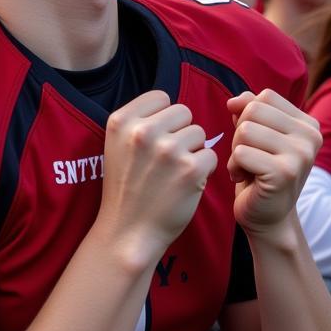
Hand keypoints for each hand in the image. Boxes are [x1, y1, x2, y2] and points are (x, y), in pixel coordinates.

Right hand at [98, 90, 216, 267]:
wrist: (128, 232)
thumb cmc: (127, 188)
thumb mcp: (118, 145)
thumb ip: (141, 121)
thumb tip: (174, 107)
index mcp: (121, 121)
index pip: (161, 97)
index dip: (164, 118)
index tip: (156, 139)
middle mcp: (143, 132)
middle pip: (183, 112)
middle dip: (181, 132)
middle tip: (166, 159)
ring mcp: (168, 150)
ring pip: (199, 133)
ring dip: (193, 151)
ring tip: (174, 173)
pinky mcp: (190, 170)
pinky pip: (211, 155)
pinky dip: (203, 170)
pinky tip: (186, 184)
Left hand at [226, 89, 321, 240]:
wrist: (268, 218)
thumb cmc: (260, 173)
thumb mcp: (256, 136)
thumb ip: (249, 110)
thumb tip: (235, 100)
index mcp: (308, 124)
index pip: (264, 97)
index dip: (247, 116)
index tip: (254, 142)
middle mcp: (311, 136)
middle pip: (252, 111)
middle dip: (239, 135)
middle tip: (247, 158)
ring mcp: (300, 155)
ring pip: (244, 130)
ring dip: (236, 152)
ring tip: (247, 169)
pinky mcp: (284, 173)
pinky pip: (241, 153)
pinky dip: (234, 167)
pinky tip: (245, 180)